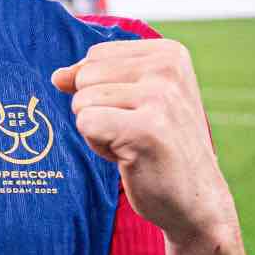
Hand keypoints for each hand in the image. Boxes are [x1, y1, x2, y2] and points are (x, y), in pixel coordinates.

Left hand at [51, 39, 234, 244]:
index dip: (102, 90)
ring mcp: (160, 97)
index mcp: (169, 54)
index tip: (138, 113)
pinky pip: (86, 123)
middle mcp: (167, 69)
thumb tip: (58, 76)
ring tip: (133, 144)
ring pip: (82, 100)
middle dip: (97, 109)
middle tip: (134, 133)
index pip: (96, 56)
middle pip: (85, 75)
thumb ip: (96, 80)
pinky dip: (98, 146)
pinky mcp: (146, 128)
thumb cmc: (160, 148)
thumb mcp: (133, 101)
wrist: (196, 200)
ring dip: (98, 131)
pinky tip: (129, 157)